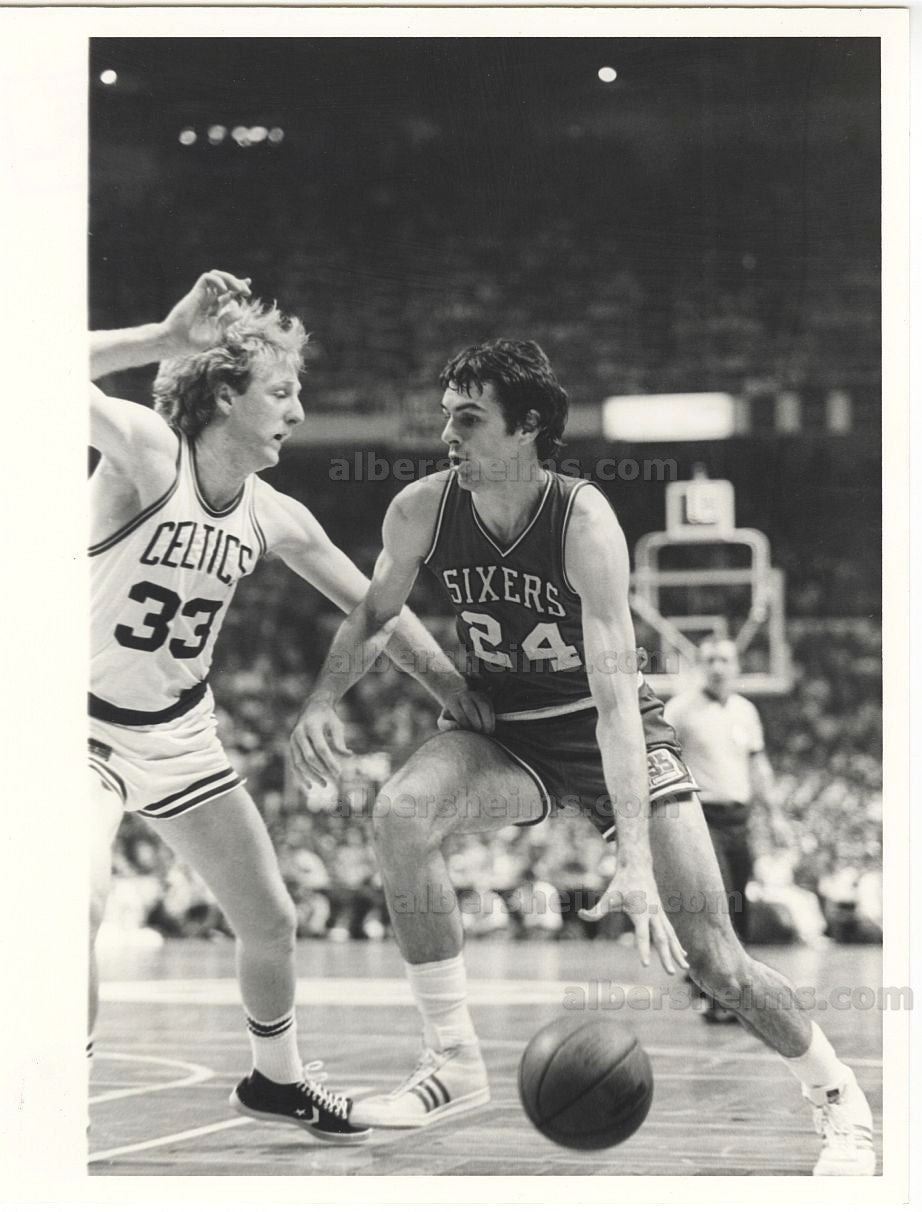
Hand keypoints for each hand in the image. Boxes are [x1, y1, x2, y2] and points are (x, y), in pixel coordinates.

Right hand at [161, 270, 251, 354]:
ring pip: (215, 276)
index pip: (227, 294)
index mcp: (212, 309)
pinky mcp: (194, 294)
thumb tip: (240, 312)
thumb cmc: (192, 341)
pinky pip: (206, 278)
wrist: (175, 342)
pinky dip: (217, 280)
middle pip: (223, 283)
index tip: (248, 286)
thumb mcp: (215, 332)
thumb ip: (226, 321)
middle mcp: (207, 300)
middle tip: (247, 291)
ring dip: (229, 279)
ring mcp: (201, 296)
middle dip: (237, 283)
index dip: (237, 287)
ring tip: (238, 288)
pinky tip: (224, 290)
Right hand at [290, 697, 351, 789]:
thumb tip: (349, 755)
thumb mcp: (336, 725)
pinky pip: (294, 764)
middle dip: (322, 770)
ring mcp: (292, 741)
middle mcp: (299, 733)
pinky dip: (301, 776)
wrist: (312, 707)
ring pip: (299, 763)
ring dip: (311, 776)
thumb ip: (340, 740)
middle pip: (309, 757)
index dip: (330, 761)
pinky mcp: (291, 747)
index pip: (321, 748)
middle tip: (335, 779)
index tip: (339, 772)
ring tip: (325, 785)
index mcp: (311, 726)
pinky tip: (310, 786)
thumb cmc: (327, 717)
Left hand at [436, 688, 494, 733]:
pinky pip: (491, 708)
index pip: (460, 715)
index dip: (465, 727)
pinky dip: (492, 719)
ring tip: (487, 733)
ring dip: (487, 722)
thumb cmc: (450, 716)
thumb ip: (447, 726)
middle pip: (471, 711)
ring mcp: (475, 695)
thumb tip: (458, 727)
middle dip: (476, 725)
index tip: (468, 733)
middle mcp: (464, 696)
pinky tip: (490, 728)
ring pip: (483, 707)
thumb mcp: (444, 721)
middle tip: (479, 734)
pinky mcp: (485, 698)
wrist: (457, 701)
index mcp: (452, 701)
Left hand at [578, 855, 687, 974]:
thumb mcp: (607, 896)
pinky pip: (671, 931)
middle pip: (662, 939)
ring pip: (671, 936)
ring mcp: (660, 914)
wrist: (638, 867)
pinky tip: (682, 954)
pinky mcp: (662, 914)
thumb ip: (596, 910)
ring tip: (684, 968)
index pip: (642, 935)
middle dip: (666, 956)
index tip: (646, 965)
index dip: (643, 950)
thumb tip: (581, 915)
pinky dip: (677, 943)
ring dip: (677, 952)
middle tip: (670, 973)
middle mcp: (654, 914)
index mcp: (641, 912)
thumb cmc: (621, 883)